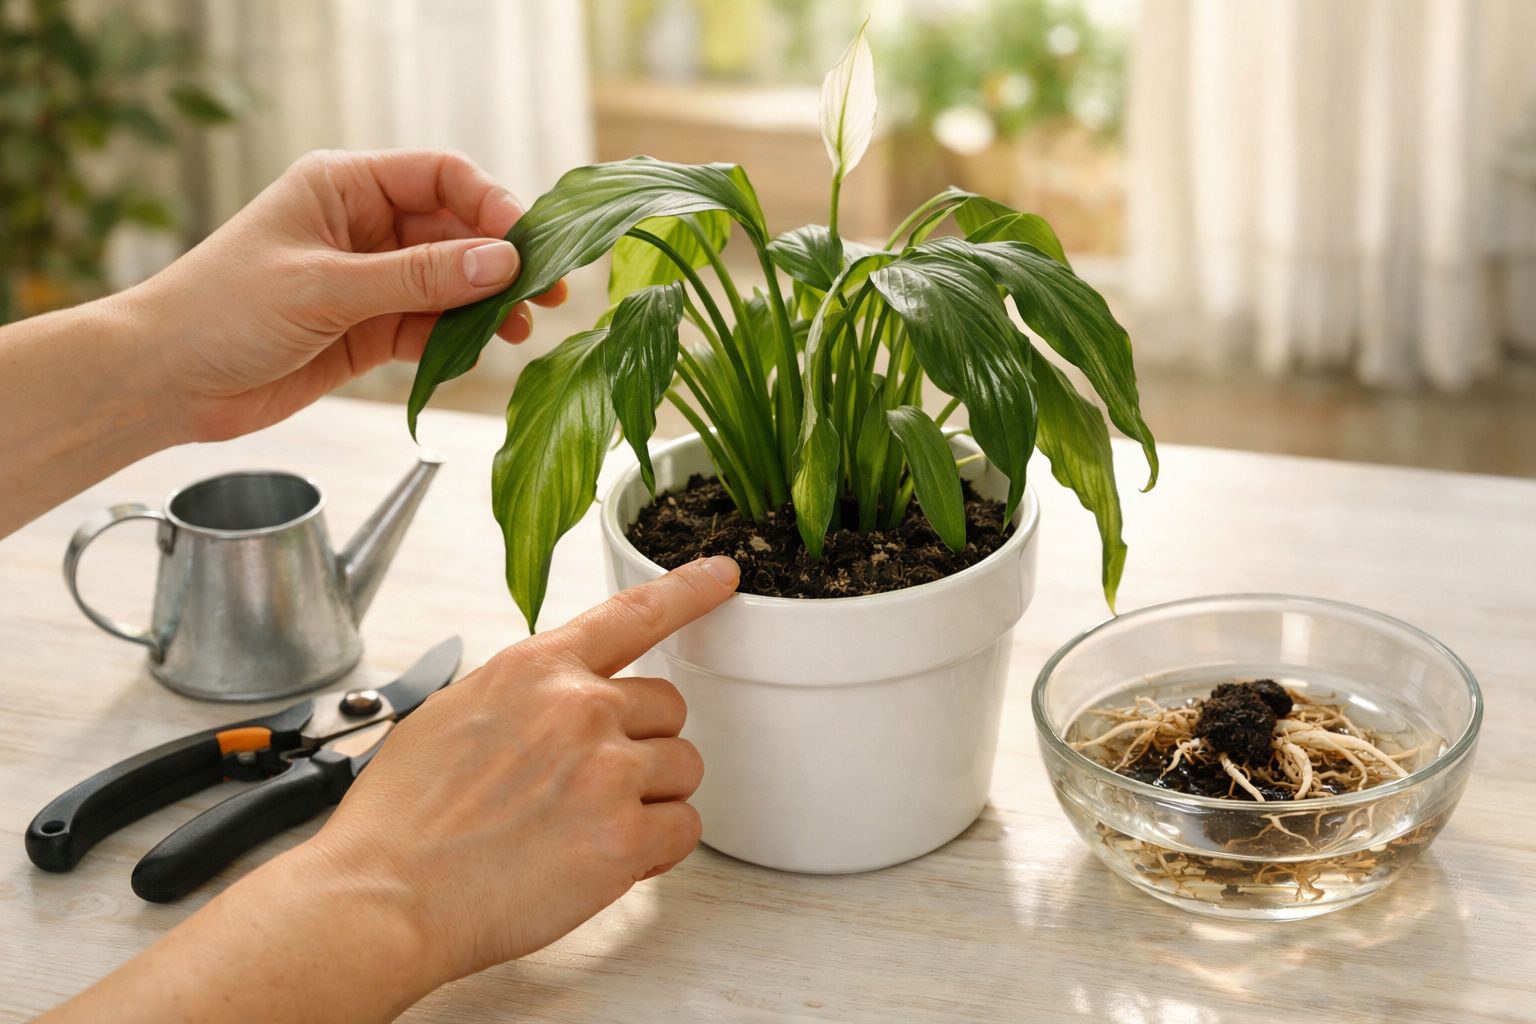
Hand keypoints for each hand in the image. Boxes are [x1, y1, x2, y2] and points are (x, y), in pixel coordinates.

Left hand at [131, 149, 565, 441]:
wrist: (164, 380)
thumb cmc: (220, 311)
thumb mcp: (327, 286)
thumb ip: (420, 278)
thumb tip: (503, 262)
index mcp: (345, 185)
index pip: (441, 176)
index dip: (491, 205)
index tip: (525, 245)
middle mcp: (363, 226)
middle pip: (456, 230)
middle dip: (502, 260)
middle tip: (546, 291)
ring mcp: (369, 279)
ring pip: (452, 283)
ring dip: (488, 304)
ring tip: (519, 328)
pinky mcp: (369, 330)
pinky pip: (433, 327)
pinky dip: (459, 339)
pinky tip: (480, 350)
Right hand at [304, 555, 739, 985]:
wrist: (385, 894)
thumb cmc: (402, 819)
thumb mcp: (454, 714)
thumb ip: (523, 697)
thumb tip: (550, 706)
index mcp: (536, 668)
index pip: (633, 612)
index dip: (687, 590)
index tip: (723, 576)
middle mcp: (581, 708)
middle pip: (667, 707)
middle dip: (641, 745)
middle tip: (592, 787)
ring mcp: (608, 770)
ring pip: (683, 768)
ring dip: (650, 799)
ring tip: (588, 830)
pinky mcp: (624, 836)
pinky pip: (683, 829)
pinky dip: (656, 851)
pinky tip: (608, 862)